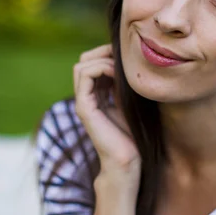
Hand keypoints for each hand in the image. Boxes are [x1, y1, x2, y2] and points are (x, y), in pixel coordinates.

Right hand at [73, 43, 140, 185]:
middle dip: (104, 53)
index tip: (128, 59)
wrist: (128, 161)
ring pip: (81, 65)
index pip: (93, 62)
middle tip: (124, 60)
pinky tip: (116, 74)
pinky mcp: (84, 107)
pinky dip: (100, 68)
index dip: (108, 54)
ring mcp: (83, 102)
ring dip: (103, 60)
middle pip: (84, 60)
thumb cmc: (134, 136)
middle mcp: (87, 97)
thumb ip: (125, 84)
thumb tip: (131, 62)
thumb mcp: (131, 102)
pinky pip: (84, 75)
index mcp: (96, 95)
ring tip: (120, 69)